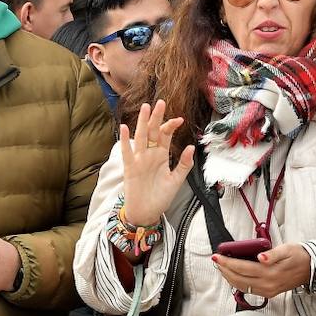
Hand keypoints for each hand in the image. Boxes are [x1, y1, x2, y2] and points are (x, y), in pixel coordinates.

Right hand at [121, 101, 193, 226]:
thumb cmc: (160, 198)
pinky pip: (127, 152)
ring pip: (141, 137)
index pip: (165, 136)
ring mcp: (139, 160)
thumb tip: (191, 147)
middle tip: (160, 102)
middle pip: (153, 132)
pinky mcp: (130, 168)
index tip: (180, 119)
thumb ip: (183, 164)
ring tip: (145, 108)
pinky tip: (124, 128)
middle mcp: (150, 155)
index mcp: (161, 156)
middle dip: (156, 118)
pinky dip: (125, 140)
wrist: (147, 213)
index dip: (171, 126)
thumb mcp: (176, 181)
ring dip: (143, 123)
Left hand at [211, 243, 310, 299]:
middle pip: (239, 279)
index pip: (242, 268)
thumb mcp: (287, 249)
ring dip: (229, 277)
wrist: (312, 269)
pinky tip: (233, 275)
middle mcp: (267, 285)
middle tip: (216, 261)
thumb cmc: (299, 256)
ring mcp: (268, 291)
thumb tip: (261, 257)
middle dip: (225, 270)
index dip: (227, 263)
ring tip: (221, 267)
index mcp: (270, 273)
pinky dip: (238, 282)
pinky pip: (248, 290)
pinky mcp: (269, 293)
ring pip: (242, 287)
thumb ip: (273, 254)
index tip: (217, 257)